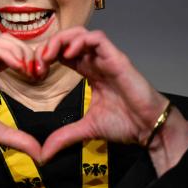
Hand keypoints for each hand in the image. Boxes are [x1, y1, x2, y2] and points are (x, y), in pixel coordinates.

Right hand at [0, 34, 41, 187]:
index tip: (38, 74)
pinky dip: (6, 55)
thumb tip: (38, 152)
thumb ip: (18, 138)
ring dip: (16, 50)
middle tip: (36, 67)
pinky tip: (18, 67)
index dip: (25, 58)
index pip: (6, 53)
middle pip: (2, 40)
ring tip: (28, 66)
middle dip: (23, 50)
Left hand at [36, 27, 187, 174]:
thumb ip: (64, 136)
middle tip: (40, 61)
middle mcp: (97, 61)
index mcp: (90, 72)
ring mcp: (107, 58)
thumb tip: (44, 154)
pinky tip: (69, 54)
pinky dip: (80, 41)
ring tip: (51, 55)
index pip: (64, 52)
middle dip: (51, 45)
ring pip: (81, 33)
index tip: (38, 71)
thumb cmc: (126, 124)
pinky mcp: (117, 58)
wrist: (149, 128)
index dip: (48, 56)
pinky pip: (97, 38)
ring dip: (62, 40)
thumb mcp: (86, 129)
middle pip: (70, 38)